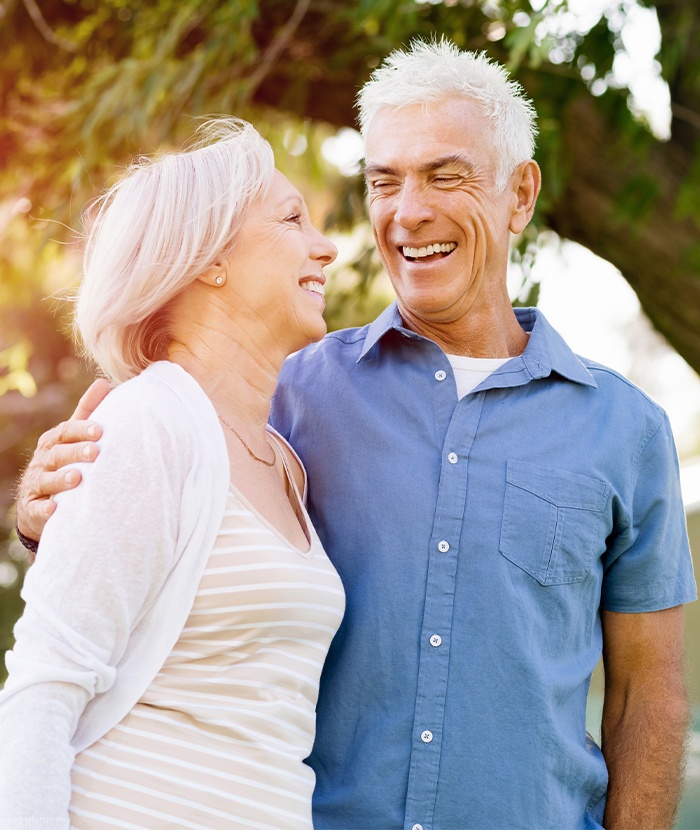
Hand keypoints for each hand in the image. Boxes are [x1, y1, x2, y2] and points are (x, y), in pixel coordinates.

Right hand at [15, 379, 110, 541]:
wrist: (39, 499)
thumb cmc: (64, 460)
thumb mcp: (72, 436)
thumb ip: (87, 411)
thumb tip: (105, 382)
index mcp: (54, 441)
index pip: (66, 431)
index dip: (81, 429)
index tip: (99, 430)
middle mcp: (43, 460)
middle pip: (58, 454)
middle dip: (76, 452)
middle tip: (95, 452)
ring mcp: (36, 483)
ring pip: (47, 480)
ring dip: (61, 479)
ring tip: (77, 478)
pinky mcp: (33, 508)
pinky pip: (37, 509)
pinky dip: (45, 510)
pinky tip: (55, 509)